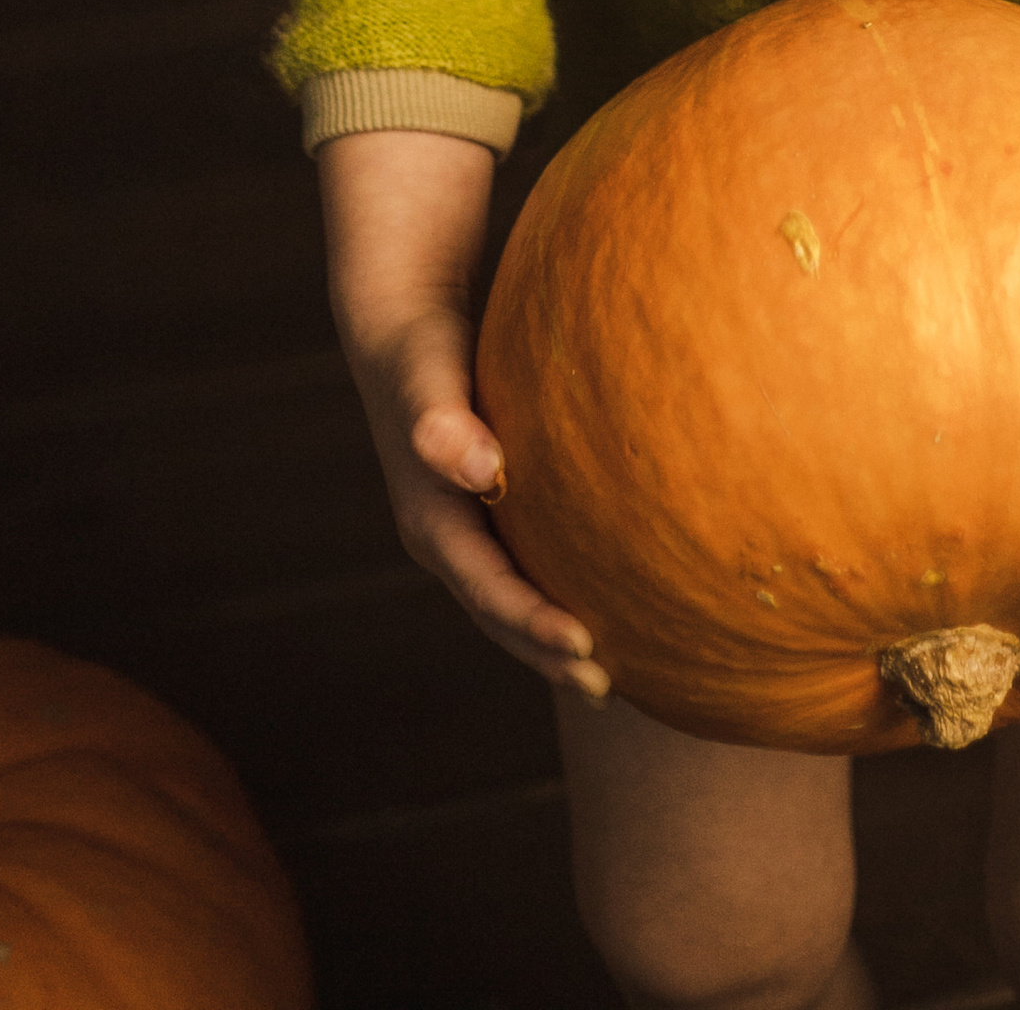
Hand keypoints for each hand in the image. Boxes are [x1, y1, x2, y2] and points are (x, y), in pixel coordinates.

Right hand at [318, 129, 612, 701]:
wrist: (402, 329)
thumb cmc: (422, 349)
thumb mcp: (427, 377)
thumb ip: (442, 421)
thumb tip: (481, 467)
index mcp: (430, 524)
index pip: (488, 590)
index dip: (533, 624)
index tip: (586, 647)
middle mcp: (447, 540)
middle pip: (500, 615)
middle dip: (548, 655)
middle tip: (609, 690)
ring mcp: (468, 532)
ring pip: (513, 600)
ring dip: (554, 640)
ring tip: (616, 674)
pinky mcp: (491, 514)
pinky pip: (529, 566)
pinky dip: (560, 594)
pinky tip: (613, 601)